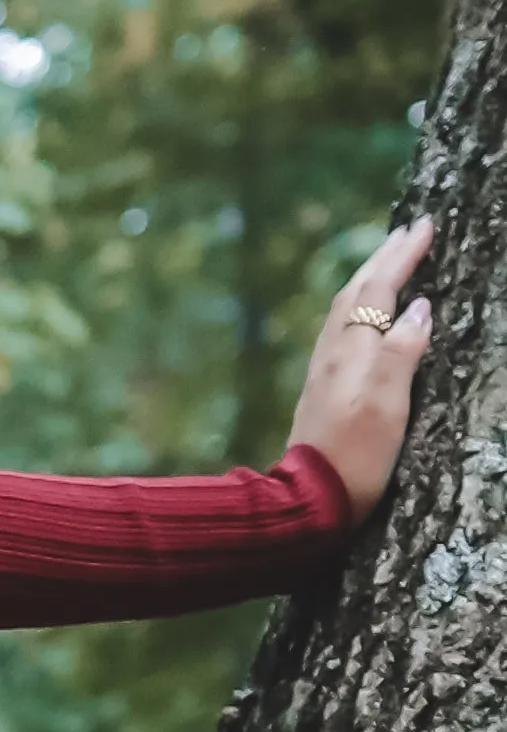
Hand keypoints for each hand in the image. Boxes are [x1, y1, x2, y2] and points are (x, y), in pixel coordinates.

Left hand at [288, 218, 432, 522]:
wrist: (306, 505)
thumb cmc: (354, 459)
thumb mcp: (388, 406)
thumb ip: (403, 353)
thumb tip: (420, 308)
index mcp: (352, 351)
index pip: (380, 289)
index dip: (403, 256)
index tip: (425, 226)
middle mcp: (333, 354)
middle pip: (357, 292)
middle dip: (384, 259)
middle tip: (408, 232)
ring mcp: (323, 373)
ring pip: (345, 309)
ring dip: (368, 279)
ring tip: (387, 261)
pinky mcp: (321, 392)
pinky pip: (340, 331)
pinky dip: (357, 308)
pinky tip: (362, 317)